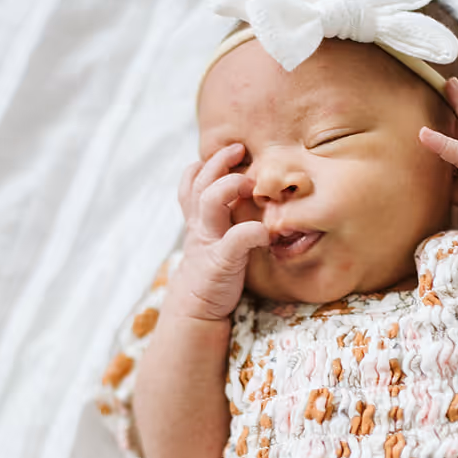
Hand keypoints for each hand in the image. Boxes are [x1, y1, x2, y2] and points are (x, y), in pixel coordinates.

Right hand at [169, 145, 268, 320]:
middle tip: (240, 150)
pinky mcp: (221, 261)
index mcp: (198, 217)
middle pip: (199, 181)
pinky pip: (235, 239)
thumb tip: (250, 192)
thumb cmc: (213, 268)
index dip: (207, 162)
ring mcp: (208, 241)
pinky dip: (252, 231)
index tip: (230, 150)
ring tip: (249, 184)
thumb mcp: (212, 236)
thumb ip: (222, 215)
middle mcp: (199, 224)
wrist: (197, 308)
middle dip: (218, 161)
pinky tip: (266, 232)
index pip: (191, 180)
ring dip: (228, 186)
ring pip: (208, 201)